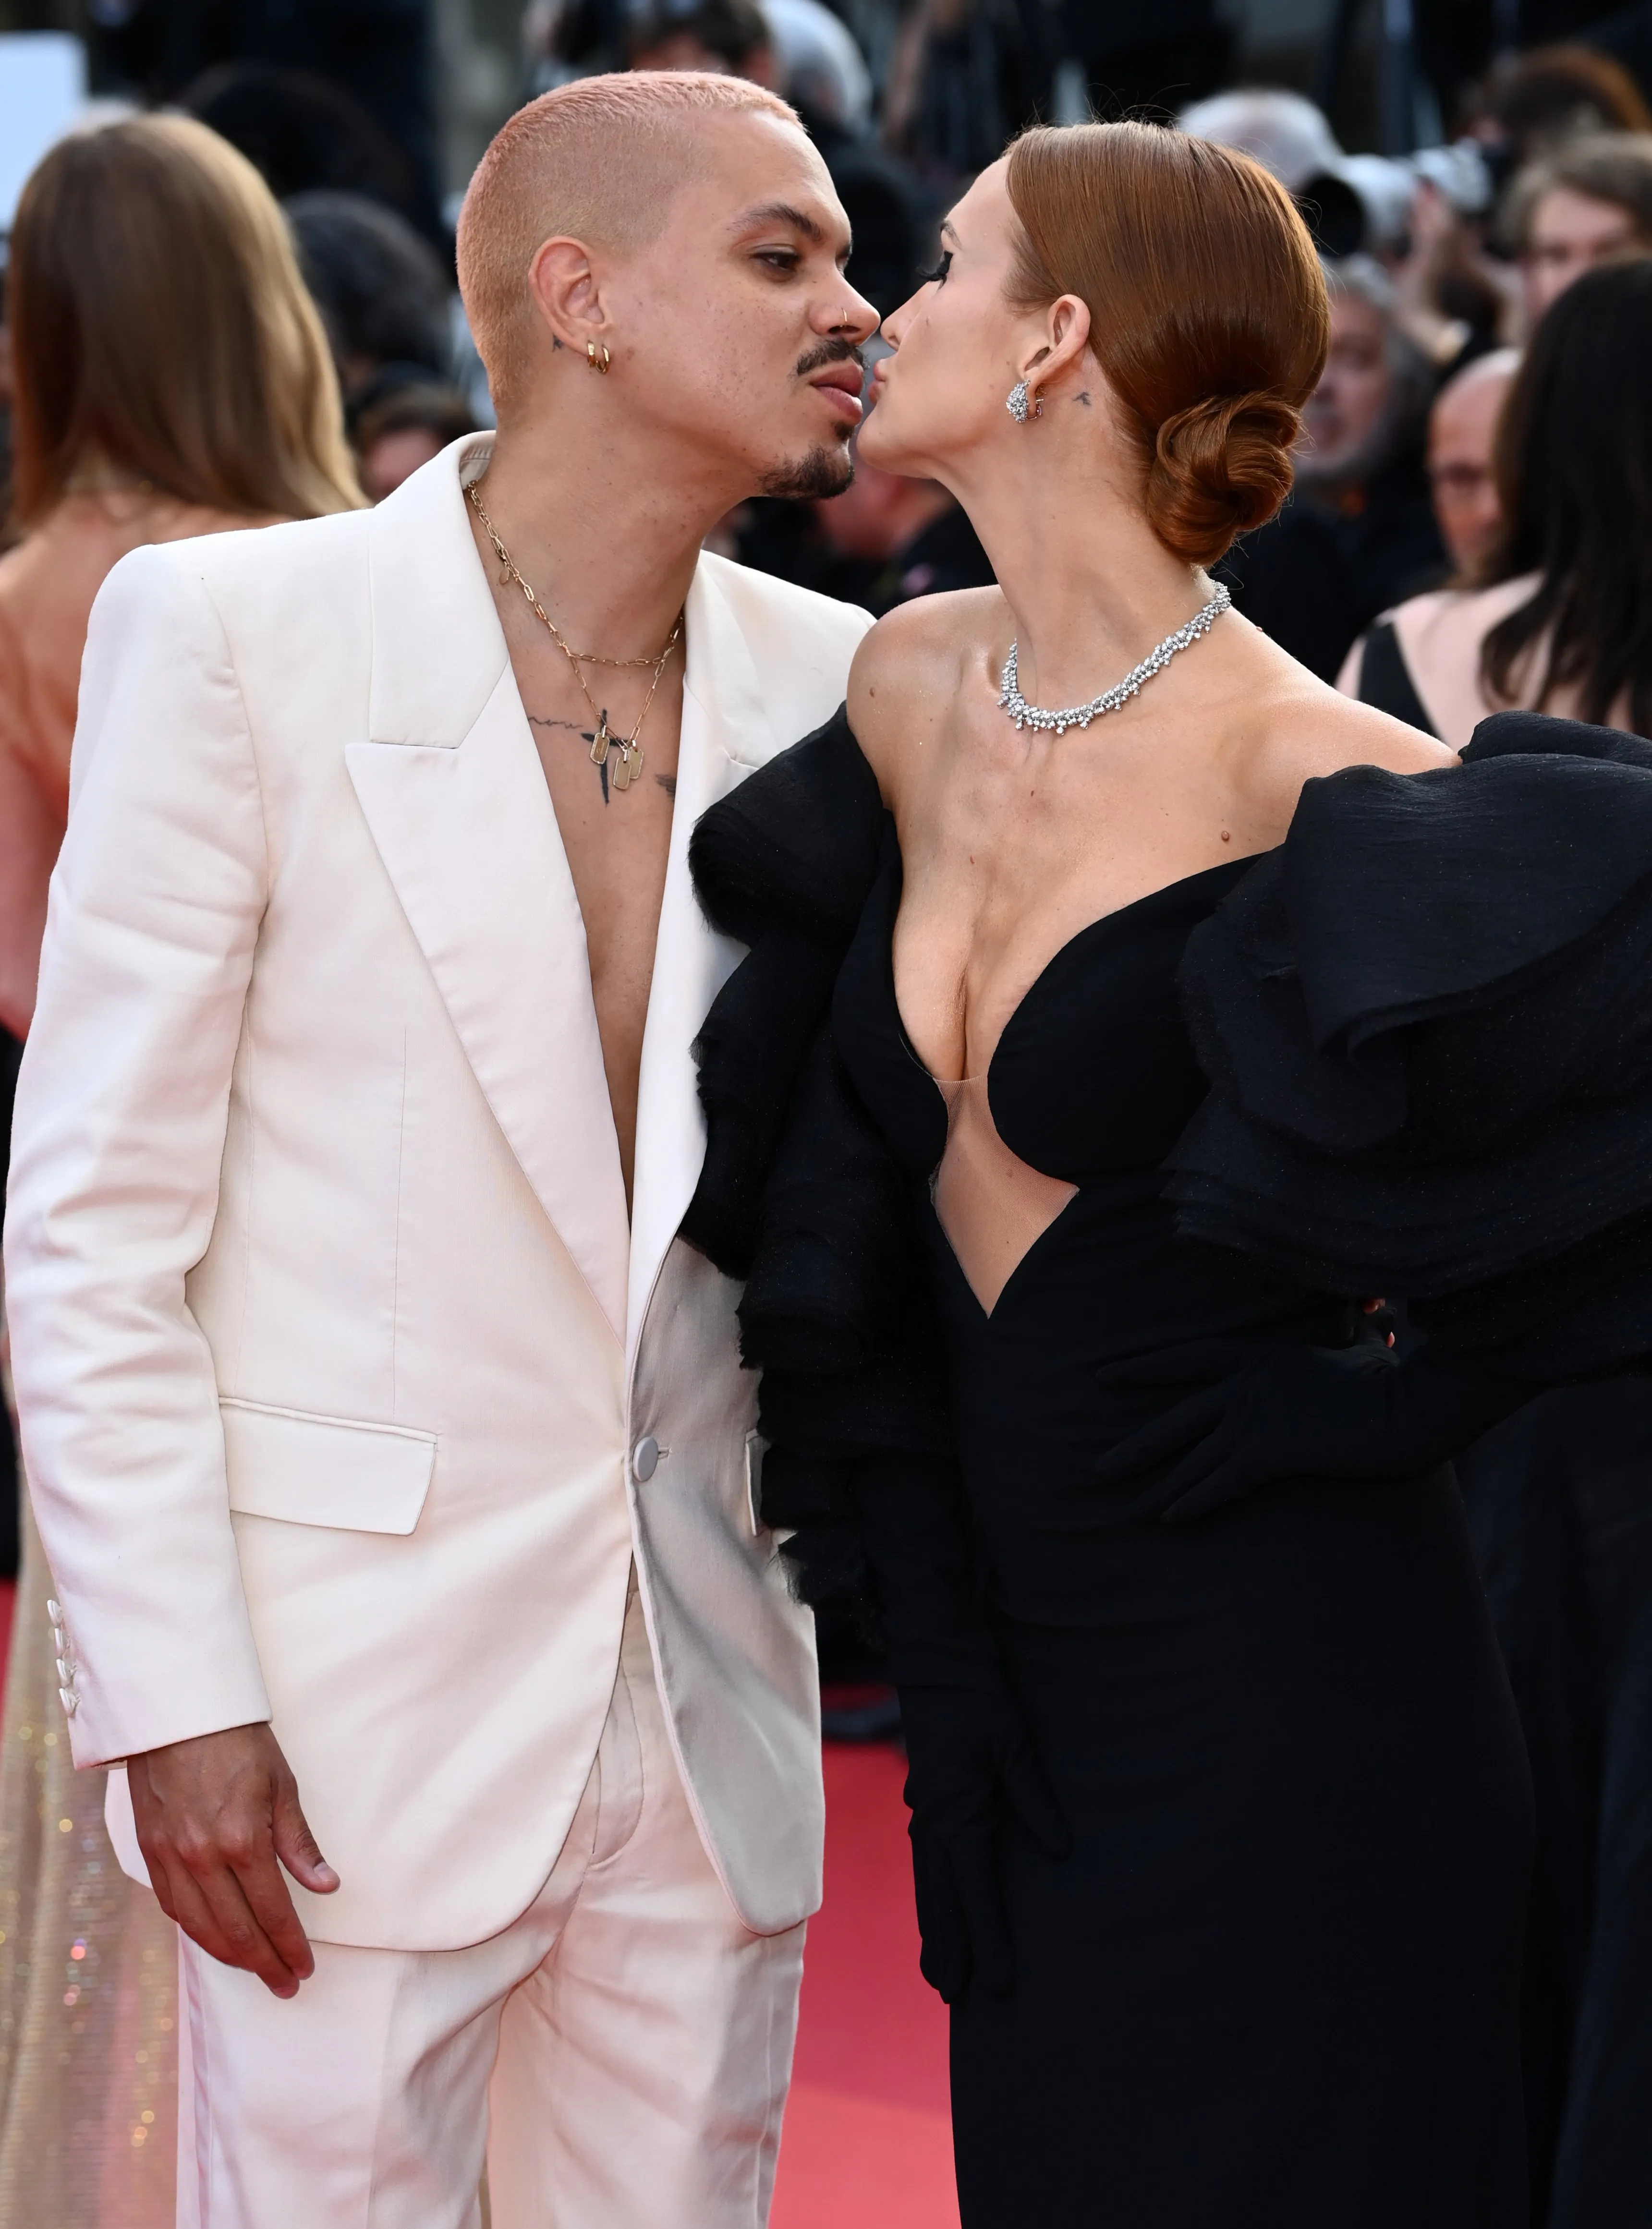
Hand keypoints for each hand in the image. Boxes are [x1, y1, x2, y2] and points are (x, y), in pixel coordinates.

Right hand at [128, 1722, 338, 1996]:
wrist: (178, 1712)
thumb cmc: (239, 1743)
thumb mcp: (282, 1786)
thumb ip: (300, 1843)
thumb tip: (327, 1887)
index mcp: (242, 1841)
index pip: (273, 1912)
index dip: (290, 1945)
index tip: (304, 1968)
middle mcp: (203, 1858)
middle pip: (236, 1931)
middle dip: (264, 1963)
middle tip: (286, 1984)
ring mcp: (172, 1858)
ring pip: (202, 1927)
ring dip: (230, 1956)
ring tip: (255, 1970)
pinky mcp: (151, 1852)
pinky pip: (174, 1907)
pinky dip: (196, 1930)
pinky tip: (213, 1939)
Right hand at [899, 1678, 1068, 2005]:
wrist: (934, 1655)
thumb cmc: (976, 1694)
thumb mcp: (1011, 1741)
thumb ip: (1034, 1797)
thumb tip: (1059, 1851)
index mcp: (955, 1812)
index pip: (973, 1892)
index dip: (987, 1941)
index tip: (998, 1984)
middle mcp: (933, 1820)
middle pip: (941, 1900)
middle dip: (950, 1950)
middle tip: (955, 1999)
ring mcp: (925, 1811)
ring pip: (929, 1885)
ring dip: (935, 1929)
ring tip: (939, 1974)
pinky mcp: (928, 1799)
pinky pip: (927, 1862)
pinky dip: (931, 1895)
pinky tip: (936, 1911)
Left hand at [1094, 1331, 1523, 1523]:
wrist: (1412, 1406)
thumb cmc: (1393, 1383)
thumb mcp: (1360, 1351)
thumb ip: (1351, 1337)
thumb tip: (1376, 1322)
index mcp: (1261, 1355)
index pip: (1187, 1358)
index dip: (1144, 1367)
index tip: (1102, 1375)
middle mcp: (1248, 1384)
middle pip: (1177, 1417)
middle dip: (1137, 1445)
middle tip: (1097, 1466)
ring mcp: (1256, 1416)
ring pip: (1192, 1456)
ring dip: (1157, 1485)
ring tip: (1122, 1509)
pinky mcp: (1269, 1450)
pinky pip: (1220, 1482)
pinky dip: (1193, 1501)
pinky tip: (1167, 1519)